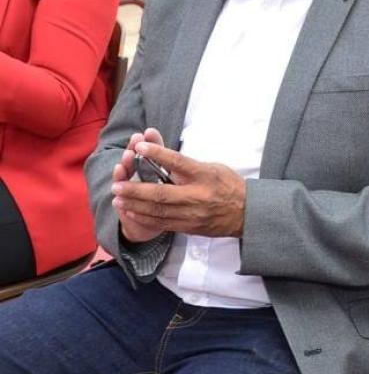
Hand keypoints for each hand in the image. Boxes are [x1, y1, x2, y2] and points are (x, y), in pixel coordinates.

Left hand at [111, 142, 246, 238]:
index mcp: (205, 176)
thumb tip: (164, 161)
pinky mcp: (188, 227)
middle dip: (135, 189)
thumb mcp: (214, 169)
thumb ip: (189, 167)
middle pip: (161, 193)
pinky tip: (131, 213)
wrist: (246, 213)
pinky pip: (162, 223)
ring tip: (117, 199)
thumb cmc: (229, 186)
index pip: (178, 162)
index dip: (158, 154)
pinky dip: (144, 218)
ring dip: (135, 205)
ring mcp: (192, 214)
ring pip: (158, 211)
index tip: (139, 146)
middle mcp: (197, 195)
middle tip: (117, 185)